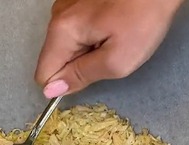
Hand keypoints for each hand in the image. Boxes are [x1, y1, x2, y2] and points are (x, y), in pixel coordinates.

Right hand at [34, 0, 183, 98]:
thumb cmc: (144, 19)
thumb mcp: (117, 60)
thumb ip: (82, 76)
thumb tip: (52, 90)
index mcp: (62, 31)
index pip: (44, 75)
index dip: (65, 84)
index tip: (91, 77)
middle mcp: (57, 15)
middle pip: (57, 58)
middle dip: (80, 65)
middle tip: (109, 54)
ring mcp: (67, 4)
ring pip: (68, 44)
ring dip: (88, 50)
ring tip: (115, 38)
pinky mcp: (79, 0)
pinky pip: (78, 29)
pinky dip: (94, 34)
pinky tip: (113, 26)